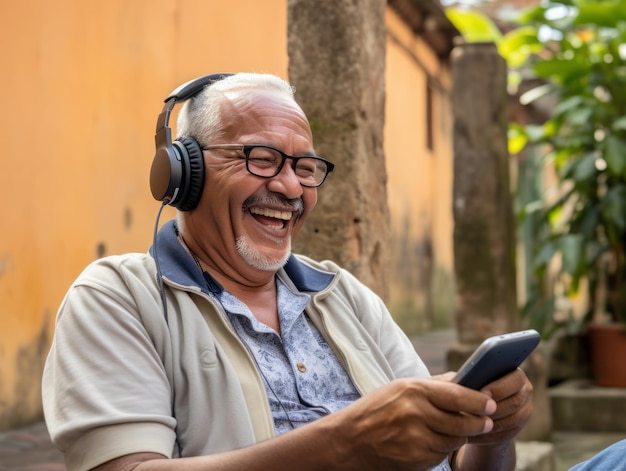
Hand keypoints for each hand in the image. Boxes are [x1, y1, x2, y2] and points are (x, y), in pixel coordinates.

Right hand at [326, 377, 496, 469]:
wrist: (349, 440)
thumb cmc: (376, 409)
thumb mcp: (400, 388)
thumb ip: (433, 385)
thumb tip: (463, 380)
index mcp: (413, 390)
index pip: (458, 395)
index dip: (479, 400)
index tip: (491, 403)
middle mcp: (416, 413)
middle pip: (462, 421)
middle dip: (478, 422)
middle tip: (486, 421)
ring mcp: (416, 438)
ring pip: (454, 440)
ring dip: (459, 436)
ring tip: (459, 430)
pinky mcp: (416, 459)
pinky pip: (441, 454)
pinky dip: (442, 448)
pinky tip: (434, 441)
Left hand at [468, 368, 533, 446]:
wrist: (479, 409)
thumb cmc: (471, 387)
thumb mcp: (470, 379)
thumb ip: (471, 376)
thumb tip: (462, 380)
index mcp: (515, 374)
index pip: (516, 379)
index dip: (500, 387)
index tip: (482, 392)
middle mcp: (525, 392)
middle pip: (514, 402)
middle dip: (493, 407)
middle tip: (474, 410)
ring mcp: (524, 412)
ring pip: (510, 421)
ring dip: (489, 423)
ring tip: (469, 423)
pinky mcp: (516, 429)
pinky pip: (504, 434)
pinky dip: (487, 434)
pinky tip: (472, 433)